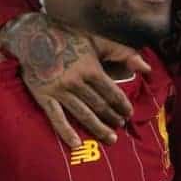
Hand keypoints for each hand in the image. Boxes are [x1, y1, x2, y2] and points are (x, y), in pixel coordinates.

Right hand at [0, 13, 150, 147]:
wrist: (33, 36)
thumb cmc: (69, 37)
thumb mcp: (97, 40)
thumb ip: (123, 53)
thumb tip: (147, 68)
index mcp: (91, 68)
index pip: (112, 93)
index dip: (122, 105)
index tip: (129, 114)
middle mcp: (76, 82)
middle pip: (100, 106)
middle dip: (112, 118)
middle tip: (120, 127)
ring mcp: (59, 91)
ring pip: (83, 114)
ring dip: (98, 128)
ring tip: (110, 139)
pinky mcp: (43, 97)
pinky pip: (56, 118)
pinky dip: (66, 132)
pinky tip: (76, 144)